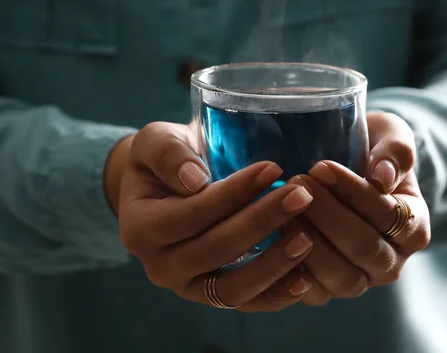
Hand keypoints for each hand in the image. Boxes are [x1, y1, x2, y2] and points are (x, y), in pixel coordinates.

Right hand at [105, 122, 316, 311]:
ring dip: (272, 265)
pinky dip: (277, 295)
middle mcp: (160, 266)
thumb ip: (167, 154)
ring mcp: (188, 287)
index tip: (272, 168)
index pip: (191, 214)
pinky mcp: (214, 297)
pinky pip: (247, 304)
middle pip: (215, 251)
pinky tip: (306, 278)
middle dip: (261, 222)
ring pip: (232, 289)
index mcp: (140, 227)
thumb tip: (194, 180)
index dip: (232, 194)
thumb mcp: (155, 142)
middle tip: (300, 196)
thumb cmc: (167, 159)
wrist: (171, 187)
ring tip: (306, 238)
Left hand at [286, 113, 430, 305]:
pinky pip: (314, 294)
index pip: (389, 215)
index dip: (354, 192)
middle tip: (296, 181)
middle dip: (326, 215)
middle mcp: (392, 261)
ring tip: (282, 208)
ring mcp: (361, 280)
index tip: (320, 166)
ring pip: (341, 276)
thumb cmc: (366, 151)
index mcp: (414, 226)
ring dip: (308, 242)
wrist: (343, 172)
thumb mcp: (387, 136)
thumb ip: (395, 149)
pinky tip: (275, 238)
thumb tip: (383, 177)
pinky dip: (294, 269)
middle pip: (364, 248)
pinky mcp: (329, 291)